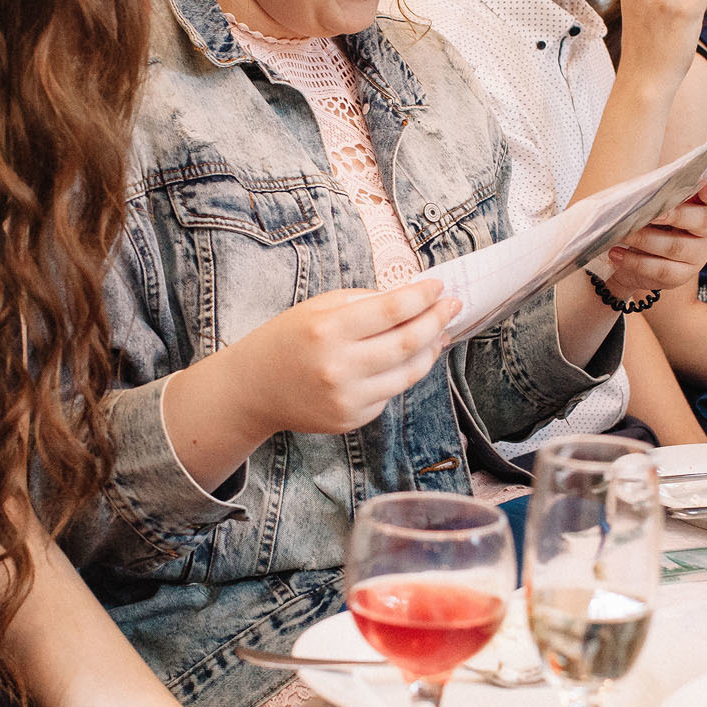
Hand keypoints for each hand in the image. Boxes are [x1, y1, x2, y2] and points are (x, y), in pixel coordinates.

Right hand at [215, 279, 458, 436]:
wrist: (254, 389)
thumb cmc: (288, 339)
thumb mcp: (319, 307)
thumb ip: (365, 302)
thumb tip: (414, 298)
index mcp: (328, 329)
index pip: (392, 310)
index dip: (423, 297)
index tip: (438, 287)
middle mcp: (339, 366)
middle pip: (408, 342)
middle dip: (437, 320)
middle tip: (452, 305)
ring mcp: (347, 398)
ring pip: (408, 373)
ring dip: (430, 350)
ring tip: (439, 332)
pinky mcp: (351, 419)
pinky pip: (391, 393)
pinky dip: (405, 373)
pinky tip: (409, 357)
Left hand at [600, 178, 706, 293]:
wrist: (636, 259)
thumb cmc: (647, 222)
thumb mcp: (651, 205)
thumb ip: (653, 195)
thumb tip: (640, 190)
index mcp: (702, 206)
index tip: (704, 184)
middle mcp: (706, 230)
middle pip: (700, 221)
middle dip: (674, 215)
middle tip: (651, 213)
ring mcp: (697, 255)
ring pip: (675, 247)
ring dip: (645, 239)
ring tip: (622, 233)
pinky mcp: (682, 276)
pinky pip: (661, 270)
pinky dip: (636, 262)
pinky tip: (616, 253)